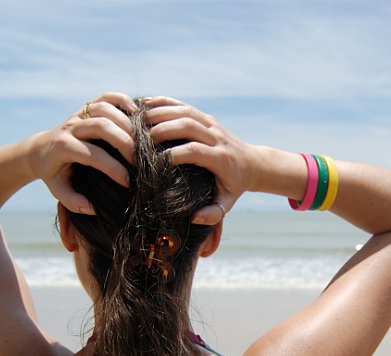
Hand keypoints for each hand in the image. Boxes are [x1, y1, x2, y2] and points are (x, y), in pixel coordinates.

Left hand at [29, 92, 137, 213]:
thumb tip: (93, 207)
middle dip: (125, 143)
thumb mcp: (58, 190)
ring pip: (104, 108)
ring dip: (126, 122)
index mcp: (63, 147)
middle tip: (139, 161)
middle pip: (101, 126)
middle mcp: (70, 127)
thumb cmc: (54, 173)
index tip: (128, 182)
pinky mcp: (87, 107)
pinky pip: (107, 97)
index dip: (113, 169)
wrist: (41, 149)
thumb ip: (73, 202)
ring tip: (141, 140)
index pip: (92, 155)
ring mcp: (79, 114)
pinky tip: (137, 115)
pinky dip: (123, 101)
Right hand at [144, 97, 258, 224]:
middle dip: (163, 130)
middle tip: (141, 139)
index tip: (155, 162)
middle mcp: (217, 138)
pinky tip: (145, 104)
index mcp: (221, 159)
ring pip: (185, 112)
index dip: (174, 154)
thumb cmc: (235, 186)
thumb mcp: (227, 202)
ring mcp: (212, 125)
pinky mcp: (207, 117)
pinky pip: (185, 106)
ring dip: (160, 113)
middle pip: (188, 126)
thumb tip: (195, 218)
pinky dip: (164, 102)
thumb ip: (213, 213)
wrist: (251, 163)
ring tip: (138, 121)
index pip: (195, 151)